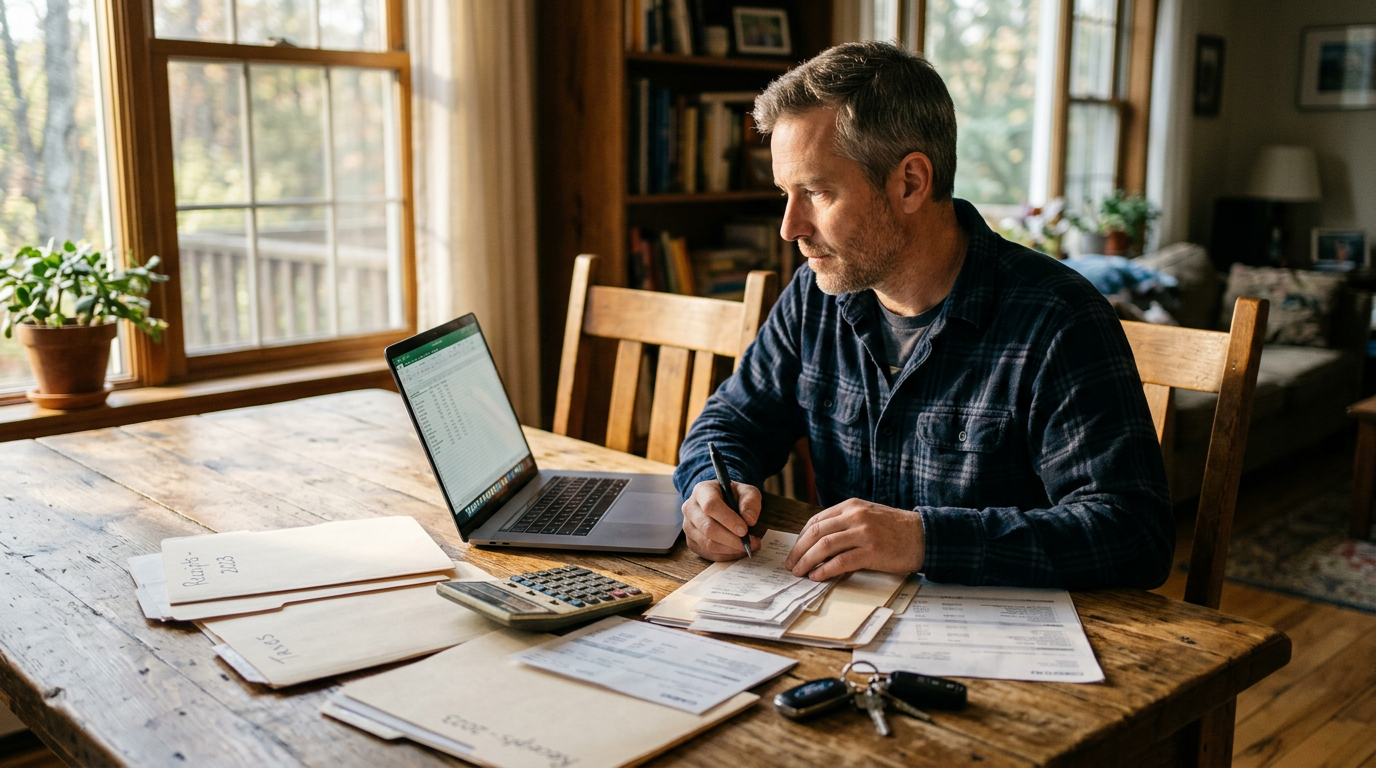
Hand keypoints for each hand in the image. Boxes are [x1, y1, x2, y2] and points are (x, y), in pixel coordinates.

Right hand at [682, 479, 761, 560]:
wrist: (723, 502)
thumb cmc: (734, 496)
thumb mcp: (747, 492)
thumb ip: (750, 502)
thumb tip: (749, 520)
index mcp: (702, 491)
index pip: (710, 505)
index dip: (727, 519)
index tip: (745, 530)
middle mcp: (690, 508)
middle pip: (708, 528)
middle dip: (732, 539)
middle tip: (752, 543)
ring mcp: (688, 526)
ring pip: (708, 544)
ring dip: (731, 549)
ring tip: (748, 547)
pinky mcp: (691, 542)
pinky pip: (708, 554)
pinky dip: (726, 555)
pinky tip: (738, 550)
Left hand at [783, 499, 924, 580]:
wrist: (924, 536)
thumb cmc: (896, 529)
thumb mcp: (868, 516)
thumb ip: (846, 523)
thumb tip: (820, 543)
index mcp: (852, 506)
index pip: (816, 521)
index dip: (801, 537)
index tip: (795, 551)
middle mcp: (855, 516)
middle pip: (816, 533)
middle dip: (799, 550)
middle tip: (791, 564)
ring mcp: (864, 533)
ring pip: (825, 546)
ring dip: (808, 561)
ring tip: (800, 572)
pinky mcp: (872, 551)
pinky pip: (841, 561)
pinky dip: (825, 570)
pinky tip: (818, 576)